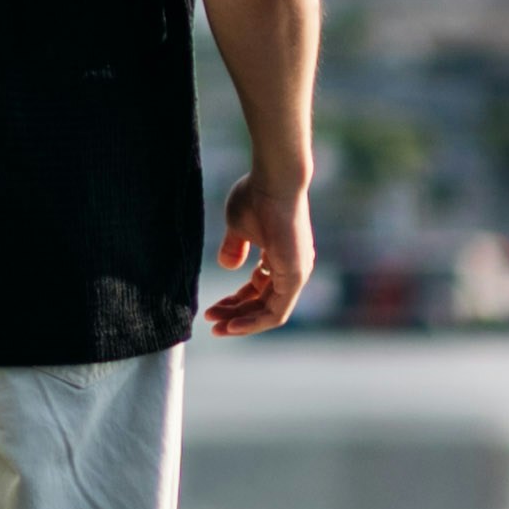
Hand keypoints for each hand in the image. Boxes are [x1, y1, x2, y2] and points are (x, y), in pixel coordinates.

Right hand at [204, 168, 311, 336]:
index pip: (258, 287)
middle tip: (212, 322)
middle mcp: (292, 269)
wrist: (275, 180)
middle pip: (262, 302)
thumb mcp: (238, 226)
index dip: (235, 300)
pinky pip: (277, 311)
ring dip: (243, 322)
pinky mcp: (295, 276)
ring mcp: (296, 273)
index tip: (213, 308)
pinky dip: (255, 321)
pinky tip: (234, 325)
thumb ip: (234, 247)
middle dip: (236, 314)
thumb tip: (227, 265)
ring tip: (218, 327)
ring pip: (269, 311)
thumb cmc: (257, 197)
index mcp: (280, 257)